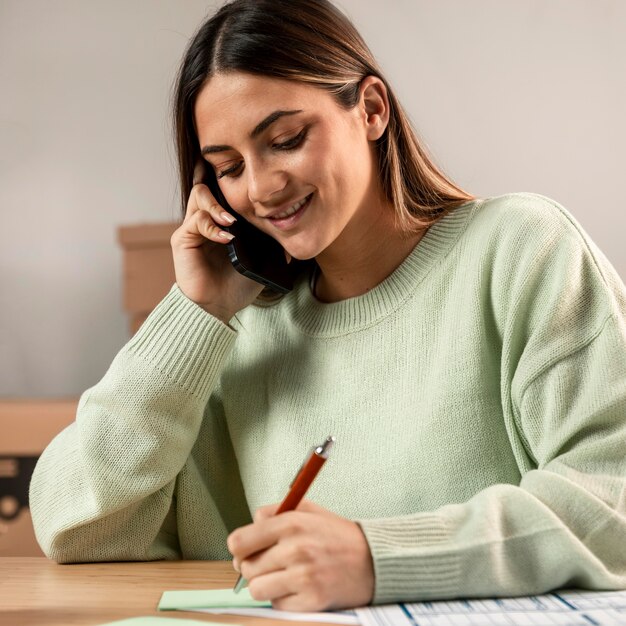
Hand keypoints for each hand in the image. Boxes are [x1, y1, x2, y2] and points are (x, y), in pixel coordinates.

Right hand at [170, 161, 263, 322]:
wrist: (218, 307)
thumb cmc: (237, 285)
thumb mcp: (260, 261)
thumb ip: (271, 247)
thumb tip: (291, 243)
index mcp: (220, 222)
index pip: (220, 191)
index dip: (226, 176)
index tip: (238, 163)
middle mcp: (204, 220)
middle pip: (206, 185)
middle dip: (220, 181)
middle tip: (236, 187)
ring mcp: (191, 228)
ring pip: (199, 196)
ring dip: (217, 204)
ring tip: (232, 220)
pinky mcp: (183, 240)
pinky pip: (196, 222)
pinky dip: (212, 226)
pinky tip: (227, 238)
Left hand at [227, 500, 374, 610]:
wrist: (373, 559)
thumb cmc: (337, 535)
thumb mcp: (308, 509)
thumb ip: (276, 511)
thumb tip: (251, 523)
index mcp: (291, 522)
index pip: (239, 541)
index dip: (239, 547)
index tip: (246, 550)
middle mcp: (294, 548)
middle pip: (245, 567)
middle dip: (253, 566)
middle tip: (270, 563)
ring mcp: (302, 576)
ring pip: (257, 589)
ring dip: (266, 584)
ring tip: (283, 576)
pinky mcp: (311, 600)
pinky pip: (277, 604)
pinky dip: (283, 598)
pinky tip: (297, 587)